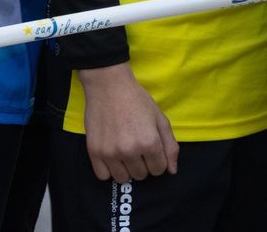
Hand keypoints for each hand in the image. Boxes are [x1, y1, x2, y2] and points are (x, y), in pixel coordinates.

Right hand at [79, 63, 179, 181]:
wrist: (109, 87)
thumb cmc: (138, 101)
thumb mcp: (160, 119)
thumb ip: (170, 146)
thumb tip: (172, 171)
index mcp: (150, 143)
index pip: (159, 170)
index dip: (158, 160)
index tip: (152, 149)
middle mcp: (130, 151)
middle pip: (141, 175)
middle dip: (143, 164)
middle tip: (138, 146)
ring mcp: (110, 154)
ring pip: (123, 179)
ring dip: (127, 169)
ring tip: (125, 151)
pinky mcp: (94, 153)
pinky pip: (103, 176)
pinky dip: (109, 170)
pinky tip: (112, 156)